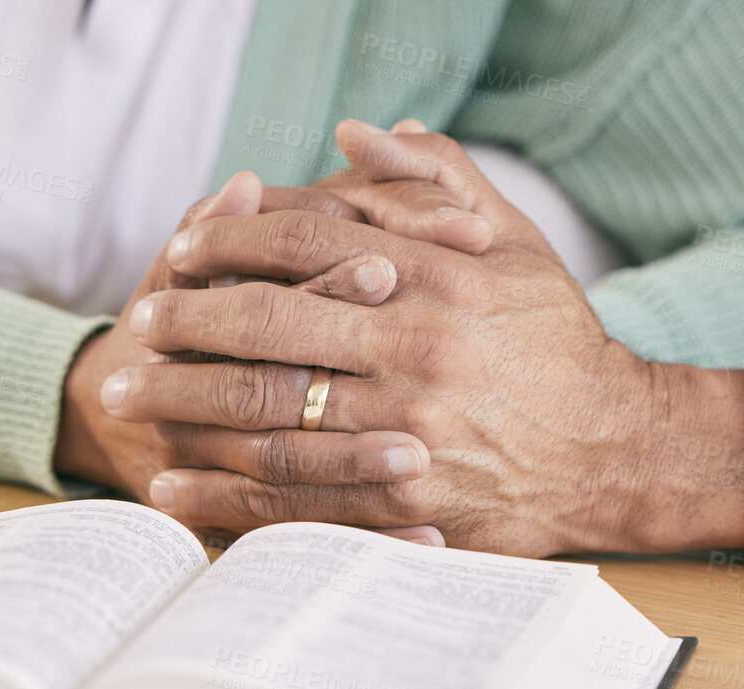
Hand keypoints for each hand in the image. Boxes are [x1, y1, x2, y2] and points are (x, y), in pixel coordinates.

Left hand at [114, 124, 743, 555]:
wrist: (618, 452)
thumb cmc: (559, 341)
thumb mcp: (516, 242)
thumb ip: (439, 180)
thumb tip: (359, 131)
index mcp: (435, 280)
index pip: (304, 246)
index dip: (229, 242)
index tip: (181, 248)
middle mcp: (414, 350)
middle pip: (266, 327)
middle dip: (185, 323)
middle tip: (134, 324)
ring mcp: (406, 431)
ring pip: (266, 412)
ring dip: (183, 403)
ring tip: (126, 394)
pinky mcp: (402, 503)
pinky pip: (294, 498)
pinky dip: (224, 493)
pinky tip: (170, 485)